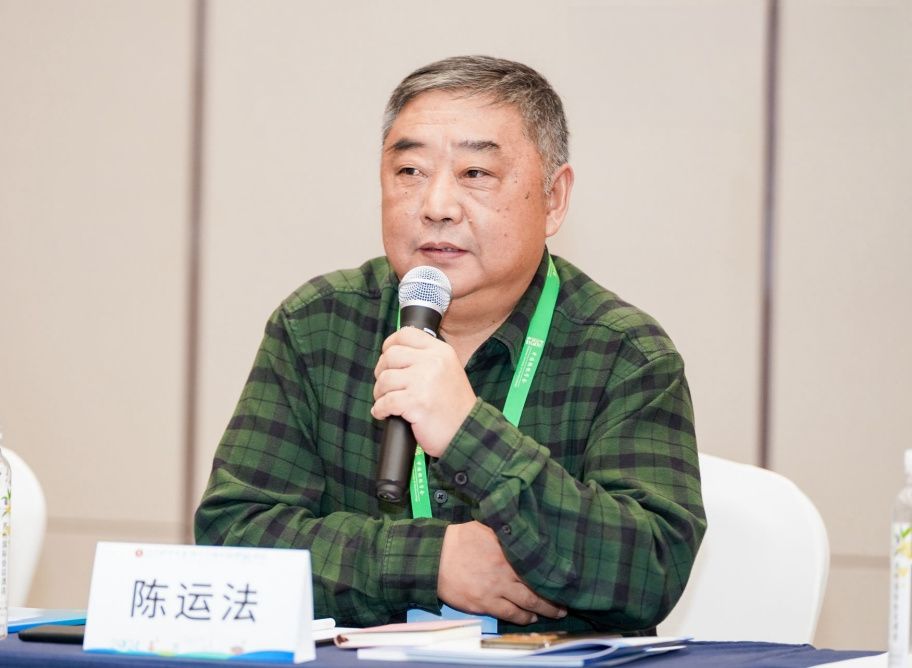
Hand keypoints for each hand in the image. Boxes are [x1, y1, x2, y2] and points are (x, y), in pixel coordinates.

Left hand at [372, 326, 476, 457]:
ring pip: (385, 379)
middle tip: (386, 386)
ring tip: (387, 402)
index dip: (390, 345)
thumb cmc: (454, 406)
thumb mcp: (447, 370)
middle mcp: (433, 362)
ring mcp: (424, 381)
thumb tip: (393, 352)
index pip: (406, 334)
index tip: (387, 358)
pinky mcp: (416, 402)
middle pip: (390, 356)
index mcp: (441, 351)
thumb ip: (426, 358)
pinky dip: (379, 410)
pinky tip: (384, 414)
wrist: (467, 431)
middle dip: (381, 372)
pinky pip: (385, 401)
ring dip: (380, 393)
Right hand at [437, 521, 566, 624]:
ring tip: (555, 613)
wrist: (434, 558)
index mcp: (507, 550)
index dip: (552, 573)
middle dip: (554, 597)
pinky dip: (523, 617)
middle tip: (565, 602)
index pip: (537, 564)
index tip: (564, 578)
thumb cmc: (459, 539)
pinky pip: (509, 614)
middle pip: (537, 586)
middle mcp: (505, 570)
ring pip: (527, 603)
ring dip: (543, 610)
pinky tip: (530, 618)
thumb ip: (505, 530)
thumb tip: (523, 525)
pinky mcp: (484, 603)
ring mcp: (495, 589)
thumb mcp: (485, 527)